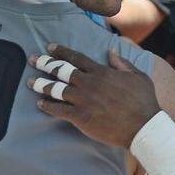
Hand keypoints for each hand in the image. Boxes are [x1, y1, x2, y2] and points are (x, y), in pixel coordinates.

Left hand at [29, 44, 160, 148]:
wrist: (143, 126)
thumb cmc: (144, 102)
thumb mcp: (138, 76)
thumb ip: (122, 63)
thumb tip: (111, 50)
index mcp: (102, 72)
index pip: (76, 58)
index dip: (61, 51)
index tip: (49, 47)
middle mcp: (89, 83)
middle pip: (61, 70)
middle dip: (45, 63)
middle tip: (32, 59)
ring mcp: (84, 100)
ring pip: (57, 89)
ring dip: (42, 84)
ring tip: (30, 82)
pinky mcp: (81, 117)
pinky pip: (59, 110)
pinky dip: (48, 106)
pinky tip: (40, 104)